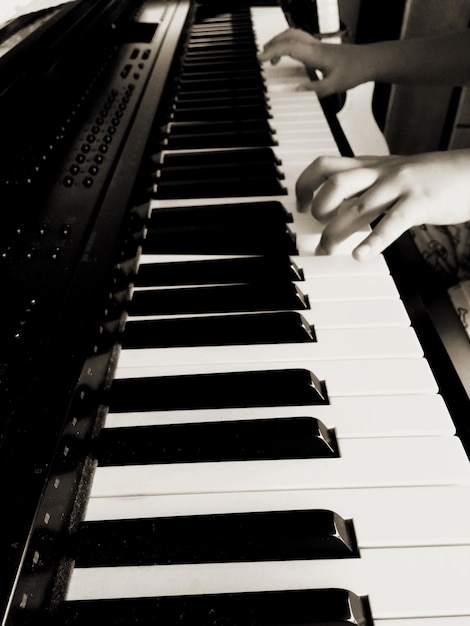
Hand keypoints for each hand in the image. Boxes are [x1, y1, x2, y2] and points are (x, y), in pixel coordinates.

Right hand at [258, 28, 368, 97]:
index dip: (272, 51)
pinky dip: (289, 45)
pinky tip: (289, 57)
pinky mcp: (321, 48)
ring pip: (294, 35)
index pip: (289, 47)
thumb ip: (316, 90)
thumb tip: (297, 90)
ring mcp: (318, 45)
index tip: (260, 58)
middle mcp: (315, 46)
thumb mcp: (335, 86)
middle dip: (272, 43)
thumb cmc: (355, 71)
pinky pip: (300, 41)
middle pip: (289, 35)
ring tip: (271, 55)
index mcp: (316, 54)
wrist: (370, 61)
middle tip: (262, 56)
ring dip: (280, 42)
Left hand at [295, 151, 469, 259]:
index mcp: (371, 164)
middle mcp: (381, 172)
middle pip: (334, 184)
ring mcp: (400, 186)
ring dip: (334, 233)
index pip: (326, 164)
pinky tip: (360, 256)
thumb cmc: (429, 178)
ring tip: (326, 251)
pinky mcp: (419, 203)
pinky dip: (372, 241)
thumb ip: (365, 188)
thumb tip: (338, 210)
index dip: (305, 184)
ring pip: (357, 208)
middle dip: (317, 210)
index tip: (299, 205)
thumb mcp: (391, 175)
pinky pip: (391, 223)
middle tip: (316, 228)